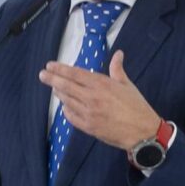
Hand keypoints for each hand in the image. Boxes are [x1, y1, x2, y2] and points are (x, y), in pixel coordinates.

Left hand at [39, 50, 160, 150]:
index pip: (75, 74)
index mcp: (101, 85)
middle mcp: (92, 98)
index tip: (50, 65)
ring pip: (67, 101)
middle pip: (66, 86)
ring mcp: (88, 113)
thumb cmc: (137, 107)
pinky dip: (66, 110)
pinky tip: (65, 106)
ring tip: (54, 88)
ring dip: (59, 93)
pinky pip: (71, 117)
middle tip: (42, 75)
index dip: (60, 69)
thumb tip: (118, 54)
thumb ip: (117, 69)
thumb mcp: (127, 85)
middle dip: (52, 79)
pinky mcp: (88, 127)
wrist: (142, 131)